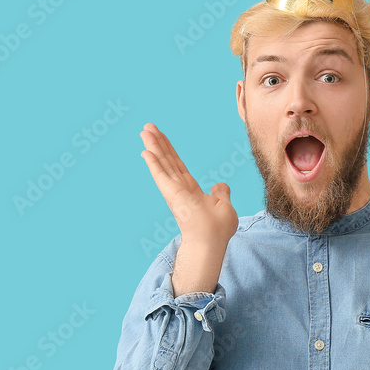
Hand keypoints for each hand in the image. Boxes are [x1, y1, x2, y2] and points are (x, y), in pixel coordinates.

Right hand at [139, 123, 238, 246]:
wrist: (212, 242)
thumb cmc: (218, 230)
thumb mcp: (224, 206)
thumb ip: (221, 193)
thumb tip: (220, 184)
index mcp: (190, 190)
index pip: (178, 166)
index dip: (170, 150)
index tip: (161, 136)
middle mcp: (179, 189)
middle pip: (167, 160)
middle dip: (158, 143)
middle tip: (148, 127)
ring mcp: (174, 191)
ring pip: (163, 164)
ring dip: (153, 147)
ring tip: (145, 131)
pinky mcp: (172, 195)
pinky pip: (162, 176)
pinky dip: (154, 164)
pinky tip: (146, 151)